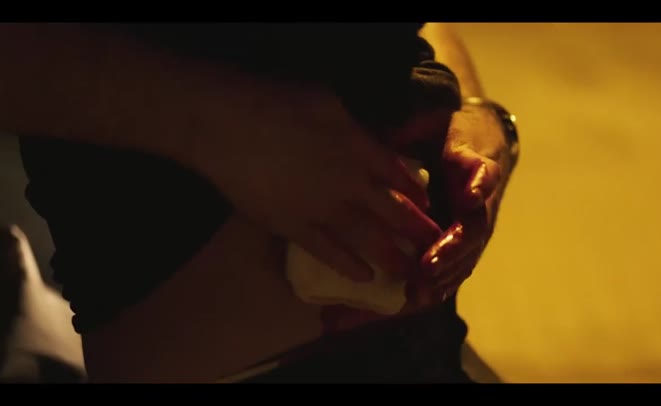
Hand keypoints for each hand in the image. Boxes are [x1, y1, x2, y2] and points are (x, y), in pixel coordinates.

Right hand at [189, 83, 441, 281]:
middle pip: (394, 213)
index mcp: (361, 150)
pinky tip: (365, 278)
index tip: (425, 205)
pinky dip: (348, 266)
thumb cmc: (276, 101)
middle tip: (432, 245)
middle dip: (417, 231)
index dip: (416, 193)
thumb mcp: (328, 100)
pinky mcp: (295, 228)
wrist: (228, 125)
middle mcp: (351, 184)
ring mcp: (324, 210)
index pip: (399, 176)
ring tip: (409, 271)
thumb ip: (353, 126)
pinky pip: (328, 253)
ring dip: (392, 256)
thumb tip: (367, 139)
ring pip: (368, 239)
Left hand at [418, 106, 514, 301]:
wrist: (481, 144)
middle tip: (426, 267)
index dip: (479, 186)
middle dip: (450, 251)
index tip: (470, 197)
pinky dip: (440, 284)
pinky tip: (417, 302)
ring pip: (466, 256)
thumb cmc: (450, 132)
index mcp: (478, 165)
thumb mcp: (436, 121)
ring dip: (444, 276)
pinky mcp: (466, 242)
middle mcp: (482, 201)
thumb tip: (390, 133)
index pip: (485, 176)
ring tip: (417, 294)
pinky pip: (457, 267)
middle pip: (474, 230)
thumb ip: (417, 127)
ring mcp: (477, 226)